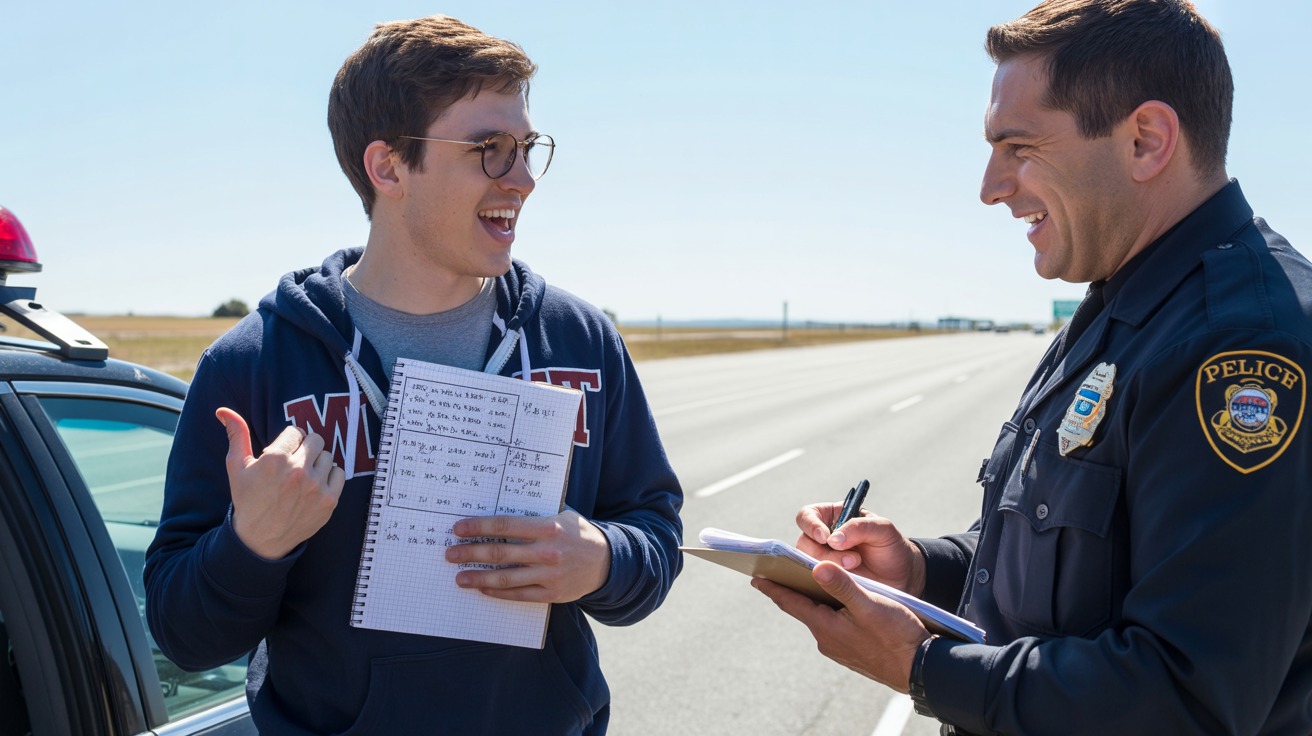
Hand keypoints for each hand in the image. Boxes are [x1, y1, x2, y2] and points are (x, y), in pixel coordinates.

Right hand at [218, 407, 344, 559]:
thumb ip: (236, 435)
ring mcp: (315, 486)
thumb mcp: (236, 467)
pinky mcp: (329, 500)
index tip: (281, 456)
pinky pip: (339, 473)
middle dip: (305, 448)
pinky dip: (329, 477)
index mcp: (275, 459)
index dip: (288, 443)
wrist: (260, 539)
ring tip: (302, 476)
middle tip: (294, 463)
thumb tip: (223, 410)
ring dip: (317, 463)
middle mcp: (298, 470)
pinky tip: (314, 485)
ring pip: (328, 456)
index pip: (295, 431)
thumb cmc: (248, 500)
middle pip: (316, 439)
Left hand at [445, 508, 610, 602]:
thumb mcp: (562, 516)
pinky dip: (499, 592)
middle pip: (500, 554)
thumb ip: (535, 515)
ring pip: (506, 578)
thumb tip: (502, 514)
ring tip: (460, 578)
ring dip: (479, 578)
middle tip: (451, 554)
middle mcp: (546, 551)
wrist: (607, 561)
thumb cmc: (578, 534)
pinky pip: (519, 595)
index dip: (479, 527)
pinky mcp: (551, 593)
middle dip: (471, 554)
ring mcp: (549, 574)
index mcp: (547, 527)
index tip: (459, 529)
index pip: (505, 527)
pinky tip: (484, 589)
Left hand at [754, 561, 929, 692]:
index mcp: (825, 626)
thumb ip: (842, 585)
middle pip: (805, 609)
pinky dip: (832, 612)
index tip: (756, 579)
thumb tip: (816, 568)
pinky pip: (835, 628)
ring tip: (812, 583)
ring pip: (822, 618)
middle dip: (793, 591)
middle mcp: (827, 640)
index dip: (773, 588)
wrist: (921, 669)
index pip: (791, 602)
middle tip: (779, 574)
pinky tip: (842, 605)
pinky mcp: (853, 652)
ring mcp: (840, 648)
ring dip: (816, 601)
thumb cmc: (897, 636)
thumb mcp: (870, 604)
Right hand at [794, 503, 925, 595]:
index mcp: (832, 518)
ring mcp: (823, 561)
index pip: (807, 516)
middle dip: (826, 553)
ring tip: (855, 569)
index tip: (825, 538)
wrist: (903, 577)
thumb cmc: (892, 547)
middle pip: (805, 543)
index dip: (811, 525)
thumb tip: (832, 540)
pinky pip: (815, 581)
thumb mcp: (883, 529)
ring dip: (830, 568)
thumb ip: (859, 527)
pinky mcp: (826, 582)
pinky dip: (826, 583)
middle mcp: (823, 539)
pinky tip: (842, 584)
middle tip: (852, 561)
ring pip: (808, 563)